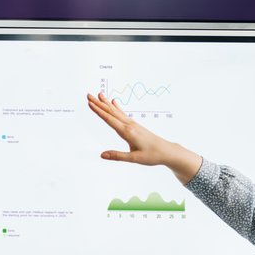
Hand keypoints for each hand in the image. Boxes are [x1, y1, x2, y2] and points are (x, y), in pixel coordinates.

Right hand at [86, 92, 200, 182]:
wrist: (166, 151)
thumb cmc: (151, 155)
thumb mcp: (133, 159)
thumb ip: (117, 156)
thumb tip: (102, 155)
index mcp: (127, 132)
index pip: (109, 119)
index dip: (98, 111)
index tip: (89, 103)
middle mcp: (129, 125)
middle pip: (111, 112)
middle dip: (99, 104)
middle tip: (88, 95)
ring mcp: (133, 124)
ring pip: (116, 111)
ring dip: (106, 103)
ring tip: (99, 95)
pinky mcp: (135, 125)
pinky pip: (123, 114)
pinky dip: (117, 107)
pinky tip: (114, 102)